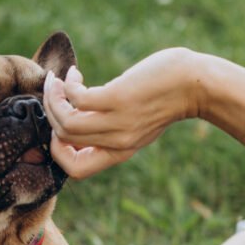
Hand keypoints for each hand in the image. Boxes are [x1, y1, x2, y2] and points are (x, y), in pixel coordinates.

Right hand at [43, 48, 203, 178]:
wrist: (195, 84)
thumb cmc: (165, 98)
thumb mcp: (138, 124)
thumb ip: (112, 128)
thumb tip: (79, 117)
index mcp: (120, 152)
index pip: (75, 170)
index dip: (58, 151)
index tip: (59, 125)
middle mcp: (117, 142)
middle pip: (63, 139)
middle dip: (50, 112)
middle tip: (53, 92)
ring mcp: (118, 122)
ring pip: (66, 121)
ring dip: (53, 99)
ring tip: (56, 82)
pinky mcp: (118, 99)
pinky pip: (78, 98)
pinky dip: (69, 85)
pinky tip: (75, 74)